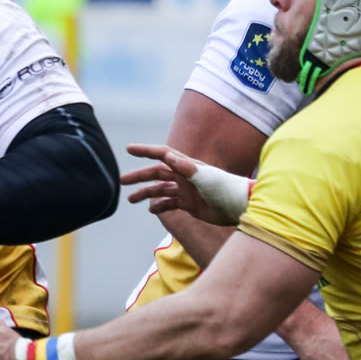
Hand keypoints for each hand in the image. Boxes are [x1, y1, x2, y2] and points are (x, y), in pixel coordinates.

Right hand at [122, 145, 249, 224]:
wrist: (239, 206)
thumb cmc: (225, 188)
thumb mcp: (205, 177)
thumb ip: (186, 167)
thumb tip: (168, 156)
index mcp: (186, 166)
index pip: (162, 155)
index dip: (145, 151)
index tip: (129, 149)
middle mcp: (184, 176)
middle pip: (156, 174)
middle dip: (139, 176)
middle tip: (121, 181)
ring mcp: (186, 190)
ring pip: (160, 189)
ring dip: (145, 193)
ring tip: (130, 199)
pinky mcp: (189, 204)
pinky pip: (169, 203)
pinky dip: (159, 206)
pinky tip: (152, 210)